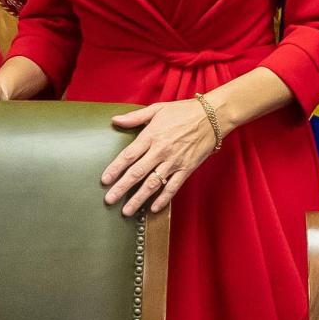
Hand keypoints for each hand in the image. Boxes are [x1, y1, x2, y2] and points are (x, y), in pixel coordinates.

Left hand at [102, 98, 220, 215]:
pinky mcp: (187, 168)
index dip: (115, 169)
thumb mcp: (158, 109)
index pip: (128, 155)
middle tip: (109, 200)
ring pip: (153, 183)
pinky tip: (153, 208)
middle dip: (121, 188)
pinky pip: (173, 186)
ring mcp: (175, 161)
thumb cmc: (184, 111)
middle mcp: (161, 150)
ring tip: (127, 211)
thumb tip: (115, 120)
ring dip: (138, 198)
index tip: (104, 180)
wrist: (214, 116)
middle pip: (137, 172)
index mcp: (152, 135)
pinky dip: (163, 199)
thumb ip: (135, 117)